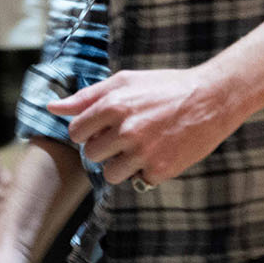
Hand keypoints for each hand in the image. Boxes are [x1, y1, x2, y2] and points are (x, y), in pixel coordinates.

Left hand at [48, 66, 236, 186]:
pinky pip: (138, 181)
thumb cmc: (164, 87)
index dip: (88, 131)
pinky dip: (147, 171)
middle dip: (104, 148)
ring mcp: (144, 152)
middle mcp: (126, 130)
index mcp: (113, 104)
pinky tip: (160, 152)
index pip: (76, 132)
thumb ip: (86, 97)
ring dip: (122, 164)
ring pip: (111, 174)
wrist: (211, 98)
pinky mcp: (161, 170)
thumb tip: (52, 108)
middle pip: (91, 155)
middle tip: (125, 136)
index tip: (102, 127)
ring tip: (140, 146)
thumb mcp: (124, 81)